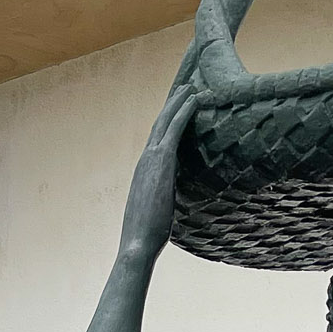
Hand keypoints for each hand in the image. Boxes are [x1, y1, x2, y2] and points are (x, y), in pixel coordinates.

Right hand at [117, 84, 198, 263]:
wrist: (137, 244)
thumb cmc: (147, 238)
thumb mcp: (158, 214)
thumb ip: (165, 201)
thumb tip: (173, 205)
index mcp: (143, 173)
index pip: (155, 142)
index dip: (165, 124)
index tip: (175, 112)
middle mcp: (144, 161)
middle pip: (158, 125)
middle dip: (171, 106)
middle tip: (184, 88)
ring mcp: (150, 159)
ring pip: (165, 121)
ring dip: (178, 102)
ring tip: (191, 87)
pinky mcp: (161, 161)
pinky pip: (174, 129)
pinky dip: (184, 112)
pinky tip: (195, 100)